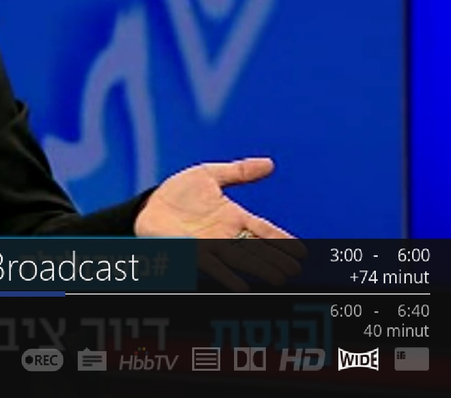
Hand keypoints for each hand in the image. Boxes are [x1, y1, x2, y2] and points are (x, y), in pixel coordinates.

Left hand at [135, 157, 305, 289]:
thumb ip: (238, 171)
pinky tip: (241, 287)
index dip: (280, 239)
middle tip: (294, 271)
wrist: (149, 205)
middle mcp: (225, 235)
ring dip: (258, 271)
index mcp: (233, 217)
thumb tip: (269, 163)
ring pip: (240, 261)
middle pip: (255, 249)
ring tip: (278, 280)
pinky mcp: (190, 252)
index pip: (263, 229)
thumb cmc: (179, 193)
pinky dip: (227, 277)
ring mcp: (209, 246)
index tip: (301, 250)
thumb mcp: (209, 175)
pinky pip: (212, 267)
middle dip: (275, 260)